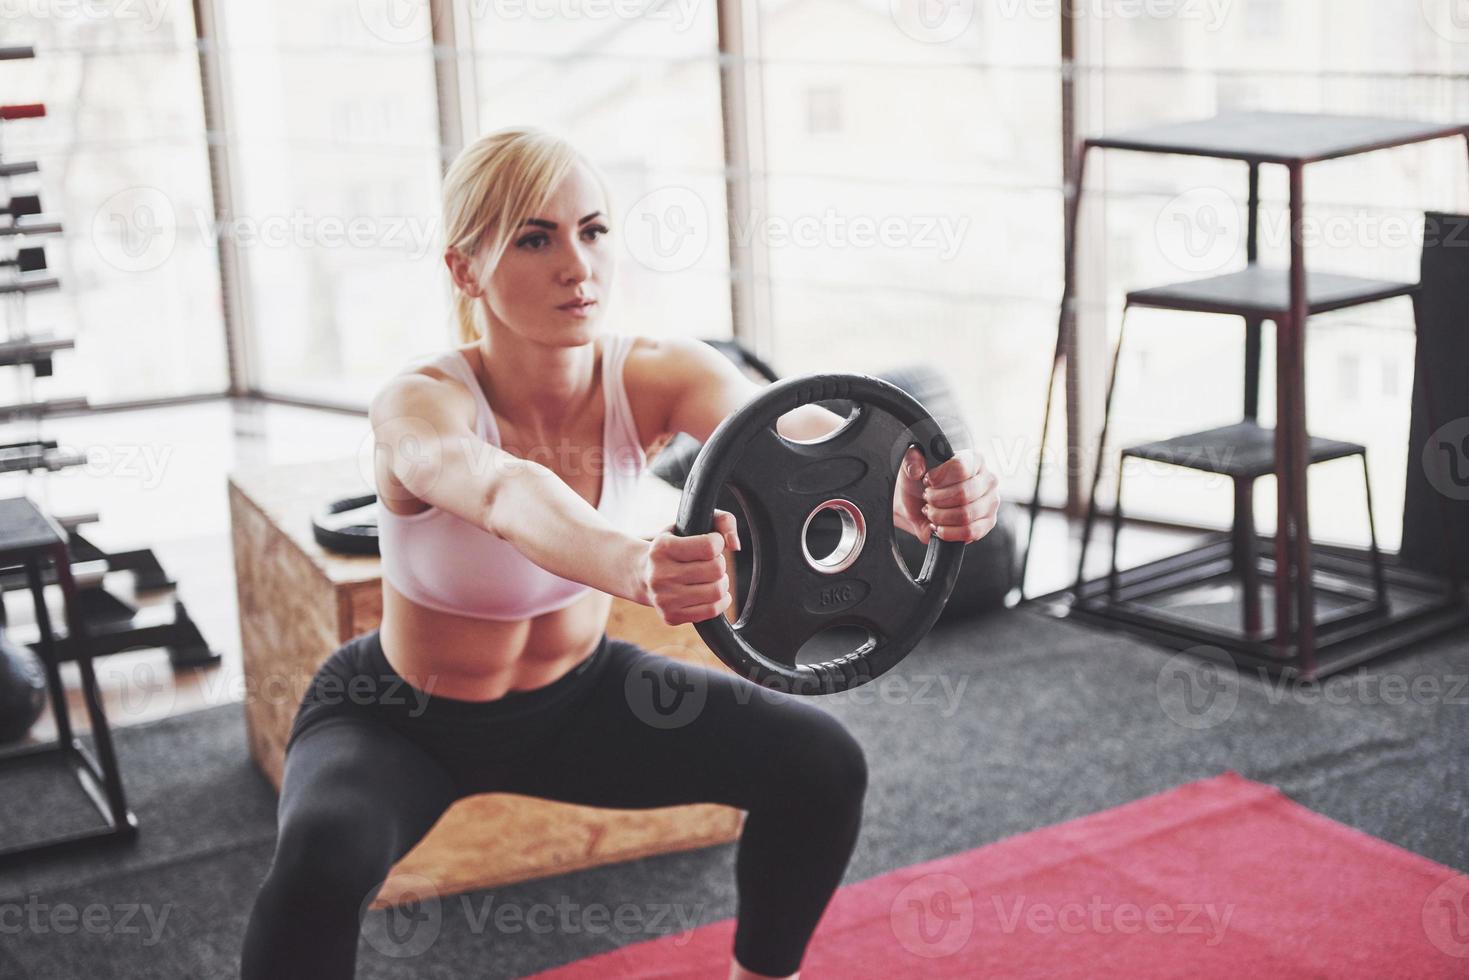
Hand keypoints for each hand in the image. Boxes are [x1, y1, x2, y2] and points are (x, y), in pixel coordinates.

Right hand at [640, 509, 740, 625]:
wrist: (643, 575)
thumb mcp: (690, 522)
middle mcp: (660, 575)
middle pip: (716, 570)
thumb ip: (722, 520)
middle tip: (710, 562)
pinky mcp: (671, 616)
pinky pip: (711, 611)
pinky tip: (712, 592)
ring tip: (711, 577)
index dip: (717, 542)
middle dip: (719, 564)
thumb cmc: (675, 545)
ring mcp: (664, 599)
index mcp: (662, 548)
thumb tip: (735, 545)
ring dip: (721, 582)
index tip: (710, 543)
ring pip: (717, 591)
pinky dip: (721, 601)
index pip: (709, 547)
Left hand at [893, 447, 999, 543]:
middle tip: (927, 498)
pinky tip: (938, 527)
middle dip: (937, 499)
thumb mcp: (911, 466)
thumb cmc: (919, 483)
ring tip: (931, 512)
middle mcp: (988, 479)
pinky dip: (948, 532)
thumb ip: (911, 459)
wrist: (918, 507)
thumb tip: (916, 470)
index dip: (939, 477)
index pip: (961, 467)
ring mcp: (990, 503)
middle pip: (963, 494)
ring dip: (940, 516)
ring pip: (965, 515)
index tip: (926, 481)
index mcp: (974, 459)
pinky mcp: (987, 524)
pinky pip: (970, 532)